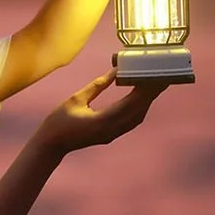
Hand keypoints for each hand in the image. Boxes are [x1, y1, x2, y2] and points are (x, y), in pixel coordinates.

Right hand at [37, 68, 167, 155]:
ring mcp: (111, 135)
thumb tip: (116, 70)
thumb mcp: (77, 98)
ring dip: (147, 101)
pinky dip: (139, 109)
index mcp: (102, 121)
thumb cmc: (59, 121)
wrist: (51, 145)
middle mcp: (110, 130)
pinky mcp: (109, 135)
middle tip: (163, 76)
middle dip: (152, 93)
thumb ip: (98, 85)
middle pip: (138, 110)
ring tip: (156, 85)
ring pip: (137, 117)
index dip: (146, 88)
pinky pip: (130, 122)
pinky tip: (142, 98)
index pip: (131, 103)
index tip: (155, 74)